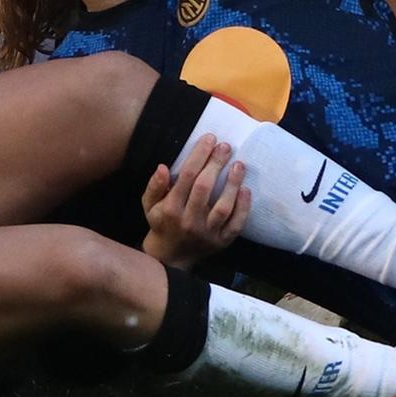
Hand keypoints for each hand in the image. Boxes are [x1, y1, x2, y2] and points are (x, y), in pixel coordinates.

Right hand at [139, 138, 251, 268]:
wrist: (171, 257)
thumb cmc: (161, 223)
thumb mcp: (149, 205)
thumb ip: (154, 186)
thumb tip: (162, 167)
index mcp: (171, 209)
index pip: (187, 176)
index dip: (199, 155)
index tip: (210, 139)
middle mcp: (189, 221)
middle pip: (204, 188)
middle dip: (216, 164)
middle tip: (226, 146)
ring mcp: (207, 233)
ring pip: (223, 207)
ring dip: (232, 184)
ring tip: (239, 165)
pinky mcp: (222, 242)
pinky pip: (235, 225)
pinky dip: (243, 208)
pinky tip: (246, 190)